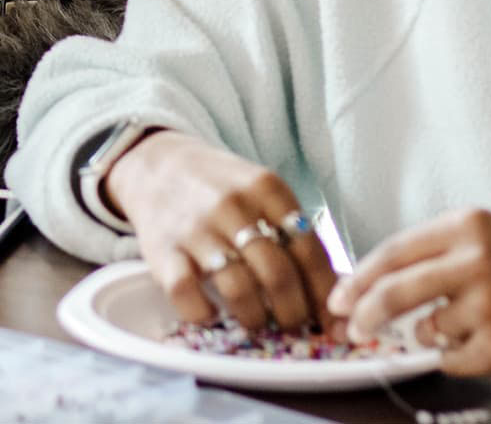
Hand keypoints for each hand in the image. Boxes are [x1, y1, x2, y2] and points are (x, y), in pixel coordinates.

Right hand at [103, 129, 336, 333]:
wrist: (158, 164)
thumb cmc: (220, 186)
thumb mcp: (261, 190)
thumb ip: (291, 228)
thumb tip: (333, 287)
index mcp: (266, 187)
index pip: (308, 247)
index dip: (323, 290)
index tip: (330, 316)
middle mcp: (232, 205)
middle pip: (278, 273)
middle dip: (294, 312)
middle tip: (295, 325)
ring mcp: (196, 228)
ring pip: (239, 288)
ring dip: (256, 317)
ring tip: (258, 322)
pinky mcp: (163, 249)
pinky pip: (187, 294)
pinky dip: (203, 313)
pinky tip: (212, 313)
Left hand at [326, 208, 490, 376]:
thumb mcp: (486, 235)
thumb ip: (435, 254)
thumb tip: (372, 283)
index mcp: (466, 227)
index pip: (393, 252)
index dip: (358, 278)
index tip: (339, 297)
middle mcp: (476, 262)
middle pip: (395, 292)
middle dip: (366, 314)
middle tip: (354, 328)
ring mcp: (489, 306)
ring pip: (428, 329)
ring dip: (435, 333)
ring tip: (475, 320)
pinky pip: (453, 359)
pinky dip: (460, 354)